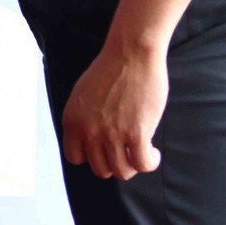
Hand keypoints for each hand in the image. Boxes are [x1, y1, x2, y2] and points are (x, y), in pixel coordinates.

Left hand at [61, 42, 167, 179]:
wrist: (131, 54)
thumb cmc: (110, 70)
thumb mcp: (83, 95)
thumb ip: (84, 119)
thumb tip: (92, 141)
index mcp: (72, 120)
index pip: (75, 157)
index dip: (91, 156)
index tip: (104, 149)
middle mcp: (89, 130)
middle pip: (100, 168)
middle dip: (114, 162)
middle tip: (126, 151)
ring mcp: (112, 134)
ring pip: (121, 171)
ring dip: (133, 165)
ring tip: (141, 151)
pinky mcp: (136, 134)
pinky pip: (142, 165)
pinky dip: (150, 163)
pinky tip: (153, 152)